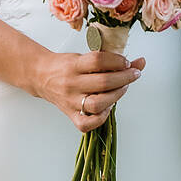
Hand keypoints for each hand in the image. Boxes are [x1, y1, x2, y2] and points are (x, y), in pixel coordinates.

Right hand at [27, 46, 145, 131]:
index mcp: (73, 65)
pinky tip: (108, 107)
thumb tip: (140, 62)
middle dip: (125, 78)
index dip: (117, 61)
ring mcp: (70, 102)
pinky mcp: (70, 115)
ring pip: (97, 104)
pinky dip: (101, 117)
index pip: (98, 61)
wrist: (41, 76)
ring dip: (116, 96)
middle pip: (103, 83)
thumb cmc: (66, 66)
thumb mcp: (84, 56)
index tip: (126, 61)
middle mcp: (71, 84)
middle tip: (133, 74)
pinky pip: (87, 124)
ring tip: (123, 88)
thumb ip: (110, 60)